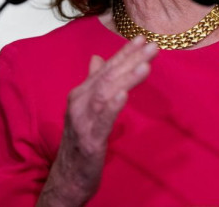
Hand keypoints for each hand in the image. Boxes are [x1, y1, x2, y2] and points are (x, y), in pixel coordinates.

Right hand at [37, 35, 158, 206]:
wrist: (67, 178)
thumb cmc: (79, 142)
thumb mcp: (86, 109)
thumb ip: (93, 83)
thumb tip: (98, 58)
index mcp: (80, 94)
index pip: (105, 68)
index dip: (123, 52)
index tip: (142, 39)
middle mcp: (79, 103)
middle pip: (107, 76)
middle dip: (129, 59)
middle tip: (151, 46)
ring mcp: (83, 121)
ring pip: (105, 93)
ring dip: (125, 78)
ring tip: (144, 65)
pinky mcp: (89, 141)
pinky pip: (101, 120)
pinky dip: (112, 106)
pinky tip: (124, 95)